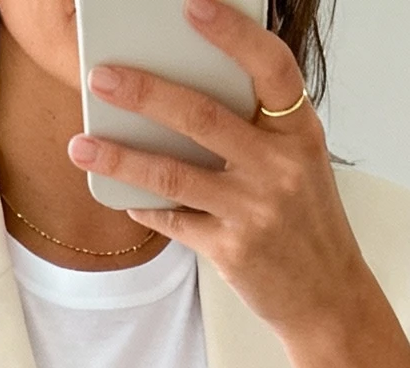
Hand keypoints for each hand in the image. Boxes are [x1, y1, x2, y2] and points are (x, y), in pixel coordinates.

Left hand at [68, 0, 409, 367]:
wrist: (328, 297)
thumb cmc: (307, 222)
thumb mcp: (298, 163)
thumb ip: (257, 128)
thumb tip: (182, 96)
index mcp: (299, 132)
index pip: (270, 67)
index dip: (232, 33)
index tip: (191, 6)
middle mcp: (279, 167)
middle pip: (203, 117)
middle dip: (145, 92)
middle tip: (101, 75)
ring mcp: (254, 210)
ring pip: (174, 174)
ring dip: (121, 156)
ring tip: (81, 142)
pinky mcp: (231, 250)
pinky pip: (173, 221)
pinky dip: (142, 205)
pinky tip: (117, 193)